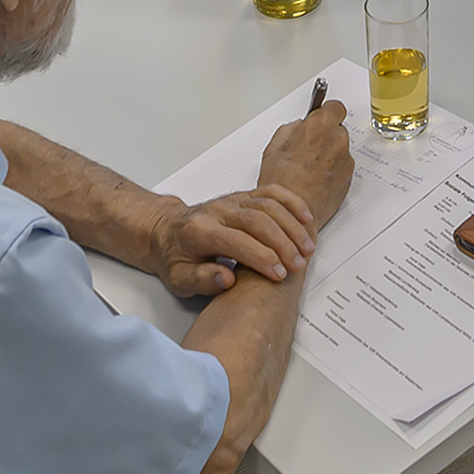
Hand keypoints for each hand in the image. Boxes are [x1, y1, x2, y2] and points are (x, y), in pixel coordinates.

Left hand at [149, 185, 321, 295]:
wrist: (165, 231)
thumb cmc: (175, 258)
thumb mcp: (179, 279)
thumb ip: (202, 280)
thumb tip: (227, 279)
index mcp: (199, 231)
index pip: (236, 242)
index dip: (261, 258)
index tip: (280, 275)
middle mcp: (217, 211)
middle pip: (257, 221)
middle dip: (282, 244)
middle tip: (298, 265)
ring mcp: (231, 200)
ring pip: (268, 205)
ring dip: (291, 226)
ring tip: (307, 247)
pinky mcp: (242, 196)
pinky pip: (270, 192)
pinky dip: (291, 203)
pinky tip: (306, 218)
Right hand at [257, 101, 355, 230]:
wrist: (294, 215)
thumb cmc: (282, 185)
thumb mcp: (274, 149)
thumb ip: (290, 130)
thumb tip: (297, 127)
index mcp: (319, 126)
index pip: (334, 106)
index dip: (326, 112)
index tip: (320, 115)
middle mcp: (337, 140)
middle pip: (337, 128)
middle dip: (325, 135)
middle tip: (309, 147)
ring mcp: (345, 159)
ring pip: (340, 148)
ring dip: (330, 153)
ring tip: (310, 168)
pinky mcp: (349, 177)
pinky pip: (342, 166)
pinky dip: (333, 170)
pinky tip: (317, 179)